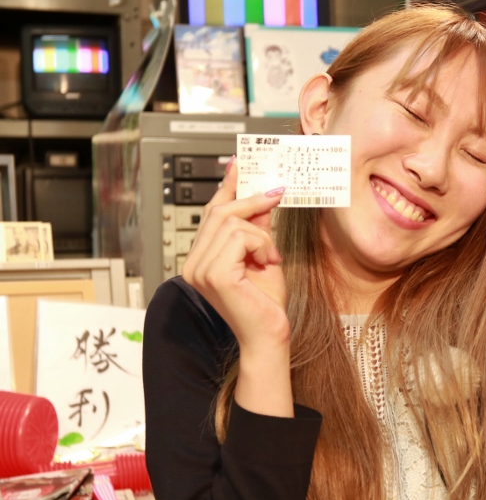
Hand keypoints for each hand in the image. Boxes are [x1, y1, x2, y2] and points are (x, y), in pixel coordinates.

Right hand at [181, 156, 288, 353]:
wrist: (270, 335)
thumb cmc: (265, 303)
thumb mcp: (263, 253)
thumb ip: (257, 226)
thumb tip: (261, 194)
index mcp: (200, 259)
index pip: (211, 213)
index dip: (227, 186)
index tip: (239, 163)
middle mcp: (194, 264)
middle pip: (220, 211)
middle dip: (252, 202)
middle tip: (278, 195)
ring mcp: (200, 270)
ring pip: (233, 223)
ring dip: (262, 236)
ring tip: (270, 257)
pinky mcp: (215, 275)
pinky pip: (241, 238)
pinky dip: (262, 246)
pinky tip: (267, 263)